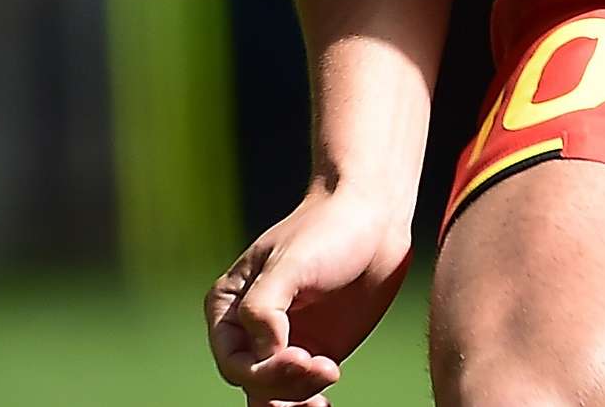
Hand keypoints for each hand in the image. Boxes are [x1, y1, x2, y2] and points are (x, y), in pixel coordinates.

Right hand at [208, 183, 412, 404]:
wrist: (376, 218)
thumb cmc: (327, 230)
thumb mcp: (290, 262)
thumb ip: (264, 308)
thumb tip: (264, 354)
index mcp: (228, 307)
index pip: (233, 360)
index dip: (263, 371)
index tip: (303, 357)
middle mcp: (249, 331)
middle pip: (253, 382)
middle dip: (286, 383)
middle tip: (327, 368)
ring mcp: (283, 343)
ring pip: (274, 393)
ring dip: (298, 397)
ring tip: (330, 373)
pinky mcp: (316, 351)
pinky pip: (302, 389)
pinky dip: (307, 401)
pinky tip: (323, 405)